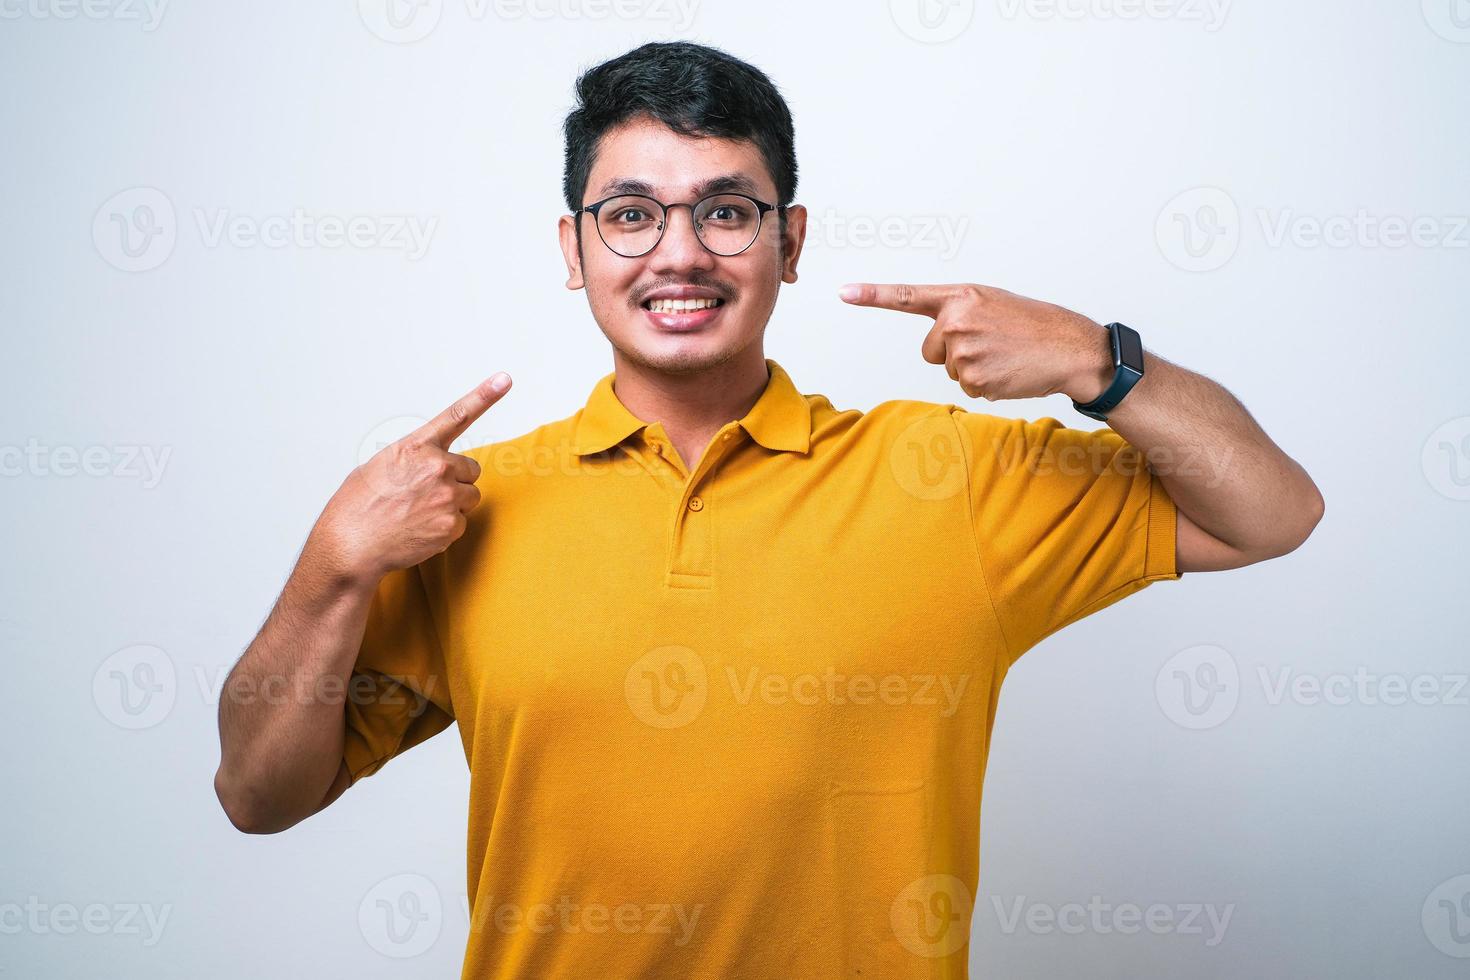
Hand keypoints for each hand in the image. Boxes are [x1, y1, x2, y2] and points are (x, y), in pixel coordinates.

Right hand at [311, 373, 511, 584]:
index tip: (505, 379)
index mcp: (416, 447)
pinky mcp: (451, 524)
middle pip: (470, 471)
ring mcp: (447, 496)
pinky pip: (460, 524)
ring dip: (452, 505)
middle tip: (425, 495)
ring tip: (418, 514)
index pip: (457, 415)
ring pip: (469, 498)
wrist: (350, 545)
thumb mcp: (380, 465)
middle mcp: (437, 467)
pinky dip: (444, 529)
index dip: (485, 395)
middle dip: (455, 482)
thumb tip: (429, 466)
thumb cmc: (358, 506)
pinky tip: (418, 531)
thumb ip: (413, 458)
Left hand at [840, 282, 1114, 402]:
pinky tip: (1008, 371)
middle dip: (953, 352)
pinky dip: (985, 384)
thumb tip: (936, 338)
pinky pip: (966, 387)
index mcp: (961, 296)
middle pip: (929, 350)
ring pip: (948, 370)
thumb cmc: (1033, 325)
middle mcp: (957, 320)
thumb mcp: (992, 304)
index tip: (844, 292)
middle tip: (991, 344)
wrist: (1071, 348)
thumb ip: (958, 313)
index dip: (872, 295)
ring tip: (1004, 355)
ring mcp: (964, 350)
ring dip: (973, 369)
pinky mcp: (974, 377)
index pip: (907, 296)